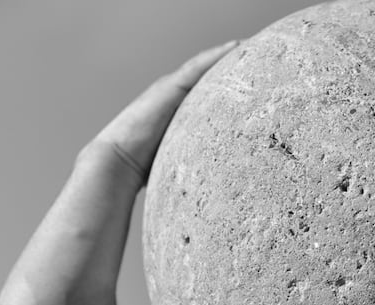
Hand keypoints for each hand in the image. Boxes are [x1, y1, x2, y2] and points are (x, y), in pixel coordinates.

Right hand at [89, 40, 238, 189]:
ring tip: (250, 46)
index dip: (224, 87)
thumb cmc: (144, 171)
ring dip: (226, 55)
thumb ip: (195, 163)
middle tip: (256, 59)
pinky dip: (216, 55)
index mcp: (176, 114)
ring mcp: (169, 89)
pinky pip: (198, 66)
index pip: (205, 95)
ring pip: (204, 67)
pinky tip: (236, 46)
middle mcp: (173, 97)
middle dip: (228, 68)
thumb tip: (220, 187)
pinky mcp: (169, 87)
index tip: (248, 83)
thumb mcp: (179, 161)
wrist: (118, 163)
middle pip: (206, 77)